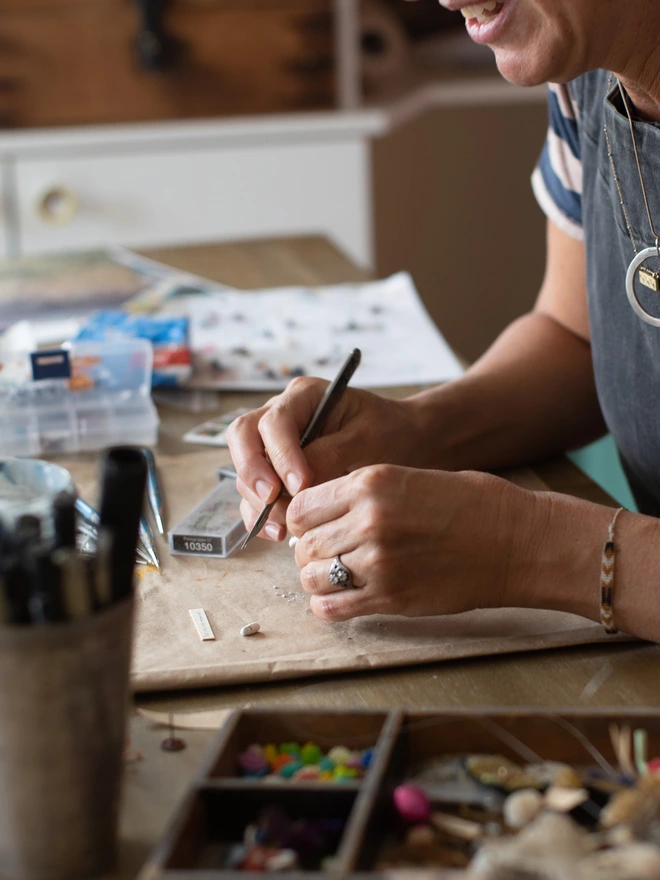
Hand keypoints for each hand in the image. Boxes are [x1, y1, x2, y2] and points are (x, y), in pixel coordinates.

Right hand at [226, 377, 428, 541]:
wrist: (403, 443)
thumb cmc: (389, 433)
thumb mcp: (368, 440)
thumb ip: (331, 455)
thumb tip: (297, 483)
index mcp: (303, 397)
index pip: (274, 421)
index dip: (281, 454)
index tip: (301, 484)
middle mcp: (280, 416)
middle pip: (243, 437)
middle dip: (252, 471)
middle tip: (272, 500)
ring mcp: (273, 445)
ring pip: (244, 468)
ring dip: (257, 499)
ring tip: (283, 527)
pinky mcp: (274, 473)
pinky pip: (254, 494)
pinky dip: (260, 515)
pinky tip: (278, 533)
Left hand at [286, 464, 531, 620]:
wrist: (518, 542)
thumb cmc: (471, 504)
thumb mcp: (409, 477)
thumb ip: (362, 494)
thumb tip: (320, 517)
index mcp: (370, 483)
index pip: (301, 506)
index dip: (303, 518)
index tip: (313, 525)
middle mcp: (368, 521)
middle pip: (304, 543)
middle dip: (310, 549)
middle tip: (327, 552)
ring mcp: (378, 562)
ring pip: (312, 577)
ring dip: (318, 577)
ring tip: (337, 574)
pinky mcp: (392, 598)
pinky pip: (333, 607)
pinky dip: (329, 604)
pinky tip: (344, 597)